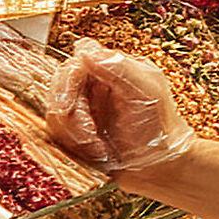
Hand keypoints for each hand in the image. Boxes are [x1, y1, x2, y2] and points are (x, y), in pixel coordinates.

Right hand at [45, 39, 193, 171]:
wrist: (163, 169)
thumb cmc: (161, 130)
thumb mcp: (147, 93)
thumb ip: (118, 68)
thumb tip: (84, 49)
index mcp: (113, 69)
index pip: (75, 63)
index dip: (66, 83)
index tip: (67, 107)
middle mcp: (96, 85)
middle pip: (59, 89)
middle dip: (71, 118)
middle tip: (89, 138)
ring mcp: (85, 108)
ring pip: (56, 113)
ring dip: (74, 135)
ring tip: (99, 149)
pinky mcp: (77, 131)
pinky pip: (58, 133)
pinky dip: (74, 146)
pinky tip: (96, 154)